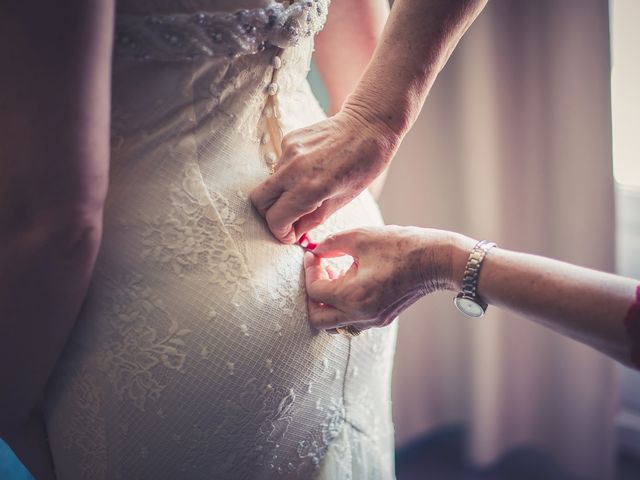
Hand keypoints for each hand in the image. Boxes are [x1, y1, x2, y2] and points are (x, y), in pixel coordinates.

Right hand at [250, 109, 398, 243]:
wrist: (368, 124)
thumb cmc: (364, 164)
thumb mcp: (342, 200)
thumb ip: (313, 219)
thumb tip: (296, 233)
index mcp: (311, 188)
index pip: (276, 218)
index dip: (281, 232)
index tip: (290, 235)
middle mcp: (294, 168)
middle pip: (259, 200)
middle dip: (269, 215)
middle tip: (288, 219)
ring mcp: (289, 151)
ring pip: (269, 182)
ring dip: (281, 193)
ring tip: (305, 192)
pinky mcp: (289, 138)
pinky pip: (279, 165)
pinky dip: (288, 175)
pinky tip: (309, 171)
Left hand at [303, 226, 471, 331]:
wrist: (437, 260)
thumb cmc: (401, 246)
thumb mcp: (360, 237)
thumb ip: (330, 243)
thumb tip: (314, 249)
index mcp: (352, 296)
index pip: (314, 291)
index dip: (309, 270)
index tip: (314, 254)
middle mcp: (360, 315)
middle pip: (318, 318)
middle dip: (312, 293)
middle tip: (320, 270)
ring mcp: (372, 320)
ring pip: (335, 323)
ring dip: (328, 302)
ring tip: (336, 275)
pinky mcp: (382, 319)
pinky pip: (352, 319)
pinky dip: (343, 305)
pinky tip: (352, 281)